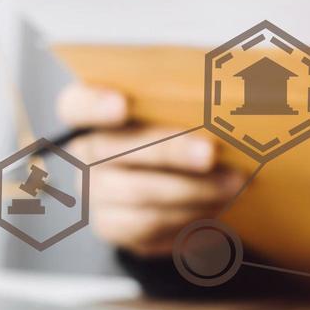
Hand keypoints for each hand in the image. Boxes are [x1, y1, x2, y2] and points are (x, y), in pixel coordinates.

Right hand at [56, 84, 244, 257]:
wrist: (177, 179)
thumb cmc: (180, 128)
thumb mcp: (182, 105)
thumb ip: (191, 94)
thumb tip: (233, 82)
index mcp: (91, 112)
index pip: (75, 104)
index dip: (93, 105)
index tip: (122, 104)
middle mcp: (85, 154)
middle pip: (113, 151)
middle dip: (168, 151)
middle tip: (210, 153)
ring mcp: (95, 193)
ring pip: (137, 194)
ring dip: (192, 191)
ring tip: (233, 184)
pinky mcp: (114, 226)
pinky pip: (150, 227)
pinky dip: (189, 217)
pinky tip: (219, 206)